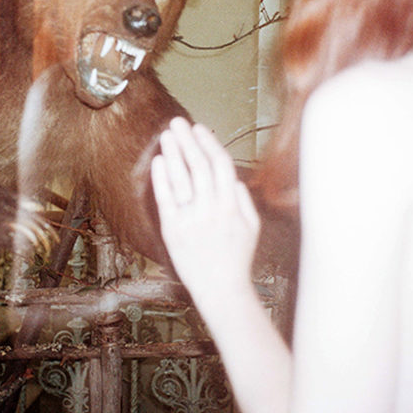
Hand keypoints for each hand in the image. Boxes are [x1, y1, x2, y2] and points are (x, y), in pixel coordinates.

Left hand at [151, 118, 260, 303]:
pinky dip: (162, 178)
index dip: (209, 143)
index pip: (220, 165)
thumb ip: (244, 199)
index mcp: (232, 205)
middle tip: (177, 122)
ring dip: (174, 153)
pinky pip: (166, 199)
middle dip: (188, 140)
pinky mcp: (173, 230)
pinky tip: (159, 161)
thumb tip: (233, 176)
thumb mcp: (252, 226)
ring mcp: (191, 219)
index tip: (200, 127)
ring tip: (166, 135)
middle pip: (198, 166)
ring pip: (181, 178)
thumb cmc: (237, 257)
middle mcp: (212, 209)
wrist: (221, 289)